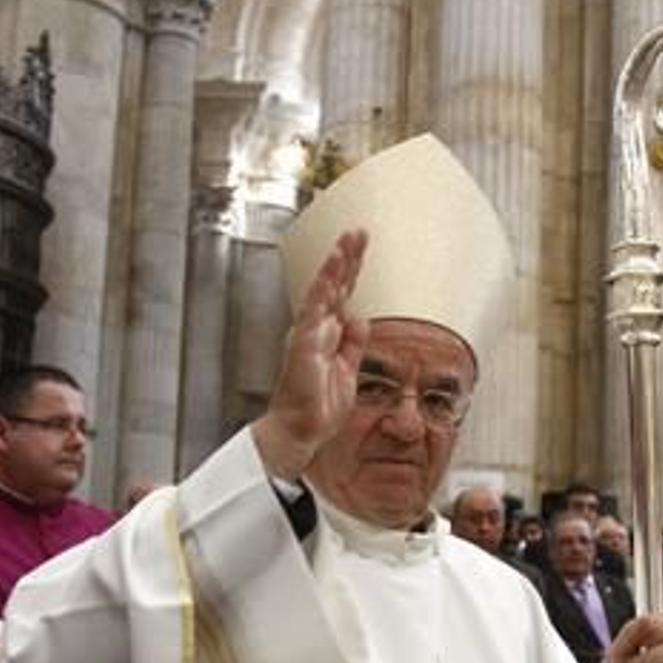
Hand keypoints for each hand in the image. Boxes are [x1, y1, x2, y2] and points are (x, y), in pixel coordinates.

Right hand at [253, 230, 370, 479]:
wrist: (301, 430)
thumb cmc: (317, 407)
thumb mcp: (348, 370)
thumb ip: (353, 343)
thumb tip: (359, 318)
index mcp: (327, 336)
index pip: (342, 296)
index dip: (352, 272)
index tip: (361, 248)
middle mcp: (316, 329)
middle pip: (335, 285)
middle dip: (347, 258)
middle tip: (359, 232)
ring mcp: (309, 333)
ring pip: (324, 289)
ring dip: (337, 263)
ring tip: (349, 240)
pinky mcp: (305, 342)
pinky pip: (315, 307)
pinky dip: (324, 285)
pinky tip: (332, 268)